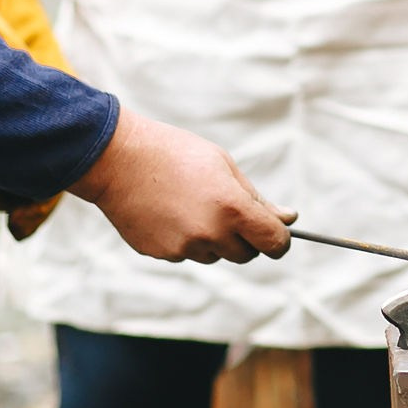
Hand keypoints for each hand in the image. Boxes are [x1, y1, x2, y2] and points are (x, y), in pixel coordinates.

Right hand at [69, 111, 292, 264]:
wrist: (119, 159)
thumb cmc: (176, 153)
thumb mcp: (223, 166)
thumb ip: (256, 198)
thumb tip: (289, 219)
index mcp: (231, 208)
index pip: (273, 242)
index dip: (280, 240)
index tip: (277, 234)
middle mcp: (210, 233)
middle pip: (246, 254)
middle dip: (246, 238)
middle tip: (229, 210)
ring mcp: (183, 248)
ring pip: (214, 254)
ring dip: (214, 238)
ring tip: (192, 204)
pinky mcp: (161, 254)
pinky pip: (186, 254)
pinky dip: (186, 239)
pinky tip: (170, 212)